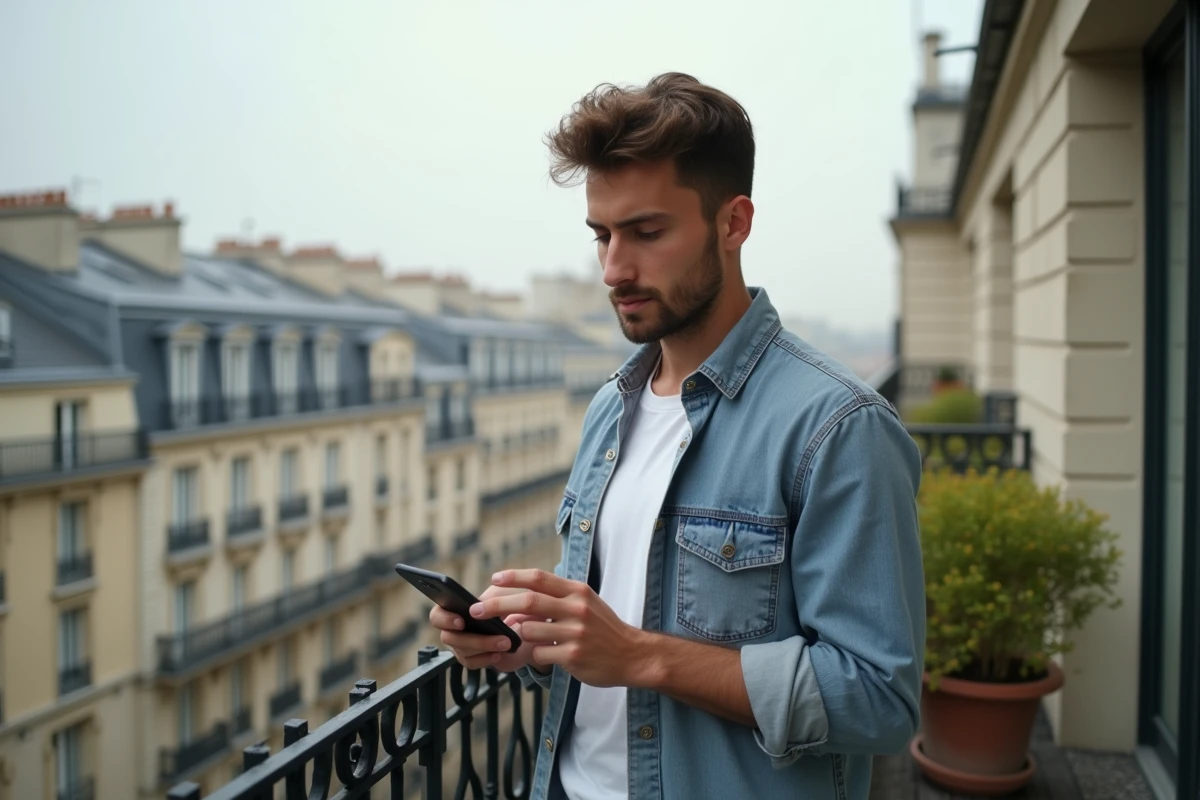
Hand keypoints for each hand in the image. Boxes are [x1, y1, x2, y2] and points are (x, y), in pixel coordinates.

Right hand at [429, 584, 551, 672]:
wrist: (524, 623)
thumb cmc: (508, 604)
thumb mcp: (501, 594)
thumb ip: (489, 597)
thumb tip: (478, 607)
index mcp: (454, 609)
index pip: (437, 616)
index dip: (445, 619)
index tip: (461, 621)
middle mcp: (453, 629)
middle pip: (448, 638)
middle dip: (472, 637)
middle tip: (491, 632)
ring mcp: (460, 646)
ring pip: (462, 651)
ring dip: (484, 646)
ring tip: (505, 642)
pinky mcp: (472, 659)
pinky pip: (472, 663)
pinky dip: (486, 659)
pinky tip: (499, 654)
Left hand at [472, 569, 649, 687]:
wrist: (633, 655)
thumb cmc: (603, 629)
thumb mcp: (585, 604)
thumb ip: (556, 600)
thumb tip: (518, 604)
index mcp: (577, 591)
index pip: (538, 577)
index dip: (512, 576)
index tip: (493, 579)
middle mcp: (576, 608)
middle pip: (527, 600)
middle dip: (496, 605)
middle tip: (476, 610)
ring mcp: (575, 633)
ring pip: (529, 629)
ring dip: (516, 635)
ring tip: (515, 639)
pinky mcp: (573, 656)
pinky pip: (538, 653)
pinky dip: (531, 654)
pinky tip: (535, 655)